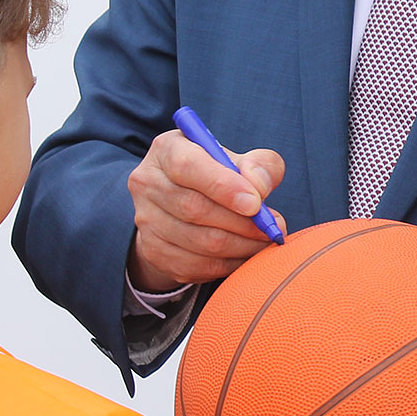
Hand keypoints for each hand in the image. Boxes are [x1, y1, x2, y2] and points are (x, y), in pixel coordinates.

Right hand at [125, 129, 286, 291]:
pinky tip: (245, 253)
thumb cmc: (219, 175)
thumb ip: (259, 165)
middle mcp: (147, 183)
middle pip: (194, 209)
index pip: (187, 167)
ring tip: (264, 240)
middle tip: (270, 227)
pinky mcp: (153, 252)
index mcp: (167, 150)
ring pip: (199, 242)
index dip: (224, 187)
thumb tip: (259, 188)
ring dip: (241, 246)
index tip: (256, 203)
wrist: (184, 204)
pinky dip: (229, 264)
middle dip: (241, 222)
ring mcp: (146, 221)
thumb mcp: (240, 160)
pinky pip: (197, 266)